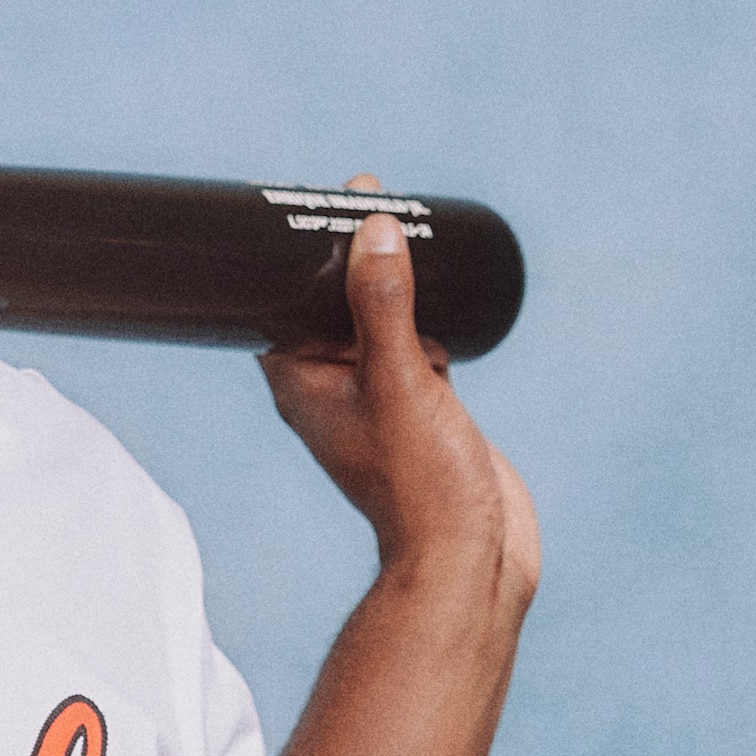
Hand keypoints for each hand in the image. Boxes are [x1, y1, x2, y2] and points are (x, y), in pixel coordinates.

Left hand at [260, 180, 540, 624]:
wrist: (474, 557)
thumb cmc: (421, 487)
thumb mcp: (401, 384)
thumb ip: (383, 309)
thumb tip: (371, 232)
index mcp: (302, 381)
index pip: (281, 299)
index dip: (293, 251)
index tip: (317, 201)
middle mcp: (333, 385)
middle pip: (328, 301)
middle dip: (346, 253)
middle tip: (369, 198)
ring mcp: (378, 395)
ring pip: (375, 318)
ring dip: (388, 278)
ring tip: (406, 224)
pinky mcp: (423, 403)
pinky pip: (414, 341)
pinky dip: (424, 311)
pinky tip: (443, 286)